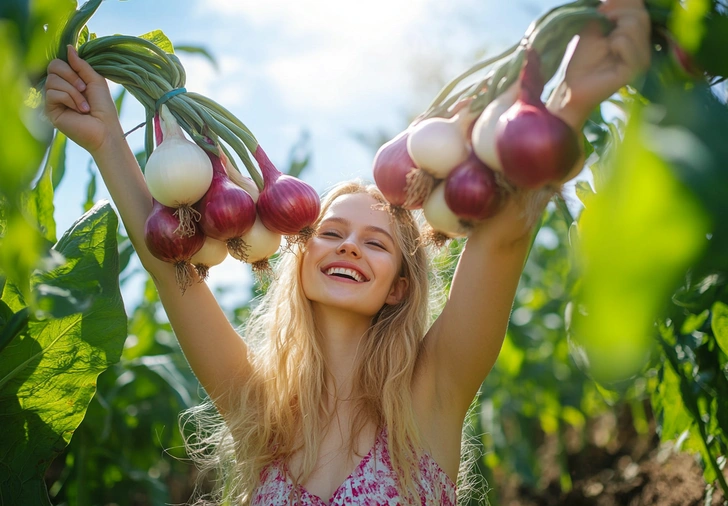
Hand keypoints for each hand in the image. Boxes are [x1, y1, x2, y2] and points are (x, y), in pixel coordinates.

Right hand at [44, 45, 123, 154]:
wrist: (105, 130)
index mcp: (69, 80)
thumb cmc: (104, 107)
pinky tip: (79, 111)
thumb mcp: (95, 81)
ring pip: (52, 80)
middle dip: (71, 76)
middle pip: (53, 67)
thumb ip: (81, 65)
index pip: (58, 62)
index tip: (84, 78)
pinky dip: (69, 99)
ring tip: (85, 105)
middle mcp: (59, 88)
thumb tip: (68, 47)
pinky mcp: (50, 110)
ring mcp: (53, 99)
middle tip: (84, 89)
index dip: (70, 66)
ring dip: (73, 91)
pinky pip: (52, 93)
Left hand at [547, 0, 651, 129]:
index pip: (640, 7)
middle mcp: (644, 45)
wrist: (573, 85)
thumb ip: (610, 8)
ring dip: (613, 31)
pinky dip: (613, 43)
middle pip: (641, 14)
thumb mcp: (595, 25)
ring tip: (606, 45)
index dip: (622, 3)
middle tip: (601, 24)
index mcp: (637, 34)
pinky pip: (626, 42)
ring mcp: (642, 58)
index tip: (602, 11)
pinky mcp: (635, 69)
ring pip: (635, 25)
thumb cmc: (582, 57)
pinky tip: (609, 54)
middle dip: (616, 13)